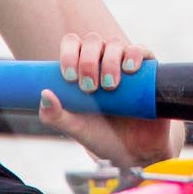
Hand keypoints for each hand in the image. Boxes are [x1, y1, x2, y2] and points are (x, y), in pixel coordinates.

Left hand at [40, 32, 172, 165]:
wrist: (135, 152)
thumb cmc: (103, 137)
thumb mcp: (76, 129)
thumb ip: (55, 116)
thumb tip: (44, 94)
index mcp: (82, 69)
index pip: (72, 44)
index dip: (69, 53)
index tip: (69, 77)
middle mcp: (103, 61)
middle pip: (93, 41)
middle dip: (88, 62)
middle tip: (89, 88)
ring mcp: (125, 64)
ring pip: (115, 44)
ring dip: (110, 61)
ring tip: (110, 86)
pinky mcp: (148, 71)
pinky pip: (141, 51)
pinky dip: (134, 55)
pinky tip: (130, 69)